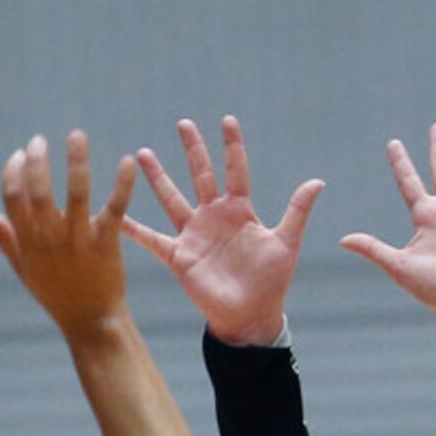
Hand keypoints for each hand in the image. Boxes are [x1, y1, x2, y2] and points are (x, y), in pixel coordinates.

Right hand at [0, 133, 138, 338]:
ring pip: (76, 194)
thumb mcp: (23, 267)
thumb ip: (2, 236)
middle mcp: (51, 239)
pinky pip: (114, 209)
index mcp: (28, 243)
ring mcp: (79, 241)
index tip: (19, 155)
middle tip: (39, 140)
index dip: (13, 173)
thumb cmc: (56, 294)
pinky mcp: (107, 244)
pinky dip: (122, 184)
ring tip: (77, 135)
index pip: (13, 199)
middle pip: (39, 193)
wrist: (92, 323)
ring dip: (76, 162)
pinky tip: (127, 161)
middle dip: (37, 162)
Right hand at [122, 116, 324, 345]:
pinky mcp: (179, 255)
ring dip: (158, 177)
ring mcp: (194, 234)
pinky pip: (152, 239)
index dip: (232, 146)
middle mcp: (214, 217)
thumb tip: (318, 180)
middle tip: (184, 123)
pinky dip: (133, 228)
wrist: (251, 315)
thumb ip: (297, 210)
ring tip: (142, 153)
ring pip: (172, 198)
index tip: (227, 120)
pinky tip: (116, 214)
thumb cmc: (272, 281)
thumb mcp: (286, 242)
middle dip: (193, 149)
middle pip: (201, 175)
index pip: (235, 170)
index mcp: (240, 211)